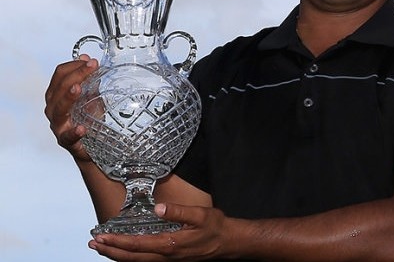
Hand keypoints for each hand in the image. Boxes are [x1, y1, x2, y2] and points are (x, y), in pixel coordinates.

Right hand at [44, 54, 98, 161]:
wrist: (92, 146)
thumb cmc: (89, 118)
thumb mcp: (91, 96)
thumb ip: (89, 80)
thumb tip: (87, 58)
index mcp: (57, 95)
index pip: (59, 75)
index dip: (74, 66)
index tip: (91, 61)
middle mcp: (53, 109)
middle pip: (58, 89)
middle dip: (75, 75)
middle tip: (92, 67)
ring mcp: (58, 126)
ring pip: (58, 109)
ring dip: (68, 97)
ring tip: (78, 88)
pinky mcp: (66, 141)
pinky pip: (67, 136)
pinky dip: (74, 132)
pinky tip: (82, 128)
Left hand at [88, 203, 227, 260]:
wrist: (228, 242)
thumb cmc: (215, 228)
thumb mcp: (200, 214)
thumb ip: (178, 211)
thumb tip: (158, 207)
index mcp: (170, 244)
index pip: (137, 245)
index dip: (117, 242)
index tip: (102, 236)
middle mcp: (166, 256)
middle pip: (132, 258)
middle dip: (111, 252)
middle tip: (94, 244)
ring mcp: (168, 260)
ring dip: (118, 256)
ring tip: (103, 248)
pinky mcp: (171, 259)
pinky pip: (146, 261)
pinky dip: (132, 258)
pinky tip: (127, 252)